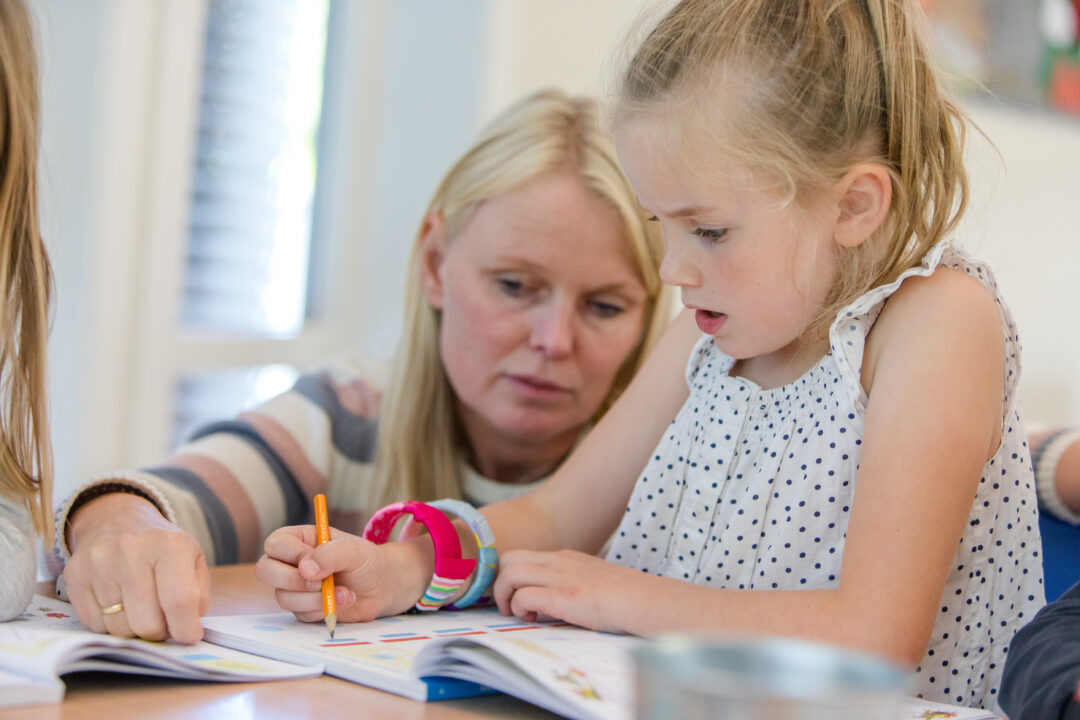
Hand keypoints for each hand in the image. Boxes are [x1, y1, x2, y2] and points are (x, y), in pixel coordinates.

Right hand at [63, 492, 210, 643]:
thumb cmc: (160, 546)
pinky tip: (119, 604)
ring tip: (141, 609)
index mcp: (170, 545)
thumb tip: (189, 629)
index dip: (186, 628)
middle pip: (147, 622)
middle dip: (159, 632)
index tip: (189, 636)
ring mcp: (99, 564)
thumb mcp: (192, 559)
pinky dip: (111, 624)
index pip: (179, 601)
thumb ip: (198, 594)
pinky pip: (95, 625)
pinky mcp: (75, 577)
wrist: (115, 521)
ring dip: (134, 629)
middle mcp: (131, 551)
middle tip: (164, 623)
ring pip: (120, 628)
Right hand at [255, 525, 427, 622]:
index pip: (275, 544)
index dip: (290, 554)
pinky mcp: (303, 608)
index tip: (311, 561)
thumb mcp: (355, 550)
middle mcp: (291, 562)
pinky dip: (323, 610)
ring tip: (345, 592)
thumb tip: (305, 569)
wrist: (381, 587)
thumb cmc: (367, 561)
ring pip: (283, 597)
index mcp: (299, 539)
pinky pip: (300, 614)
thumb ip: (331, 554)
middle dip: (292, 580)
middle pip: (266, 571)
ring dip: (315, 598)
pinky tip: (344, 601)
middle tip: (320, 582)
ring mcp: (295, 587)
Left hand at [492, 549, 640, 633]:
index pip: (521, 555)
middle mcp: (558, 562)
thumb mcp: (591, 580)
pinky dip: (519, 608)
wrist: (643, 599)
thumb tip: (553, 601)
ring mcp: (560, 577)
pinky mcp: (563, 595)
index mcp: (565, 557)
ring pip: (509, 574)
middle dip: (500, 584)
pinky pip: (524, 595)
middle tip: (509, 605)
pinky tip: (534, 618)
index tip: (512, 595)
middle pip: (508, 559)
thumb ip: (570, 583)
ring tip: (517, 613)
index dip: (509, 575)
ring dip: (504, 596)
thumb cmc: (624, 596)